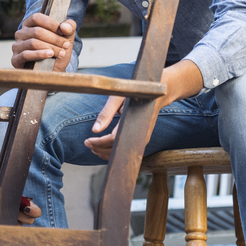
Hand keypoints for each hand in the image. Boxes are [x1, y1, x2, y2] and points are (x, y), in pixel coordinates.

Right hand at [11, 13, 75, 70]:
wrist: (53, 70)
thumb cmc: (56, 50)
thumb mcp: (66, 37)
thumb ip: (69, 28)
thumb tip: (65, 27)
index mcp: (29, 24)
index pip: (36, 18)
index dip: (50, 23)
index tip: (63, 31)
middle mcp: (20, 33)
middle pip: (37, 31)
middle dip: (54, 38)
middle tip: (66, 45)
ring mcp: (17, 46)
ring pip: (33, 43)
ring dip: (50, 47)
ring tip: (61, 52)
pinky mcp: (16, 59)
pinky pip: (26, 54)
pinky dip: (40, 54)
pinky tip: (50, 55)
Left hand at [82, 60, 205, 160]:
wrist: (158, 93)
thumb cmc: (136, 93)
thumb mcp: (118, 98)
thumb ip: (106, 113)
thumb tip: (95, 130)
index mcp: (132, 122)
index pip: (112, 139)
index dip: (98, 142)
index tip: (87, 140)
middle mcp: (139, 134)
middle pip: (116, 150)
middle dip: (99, 149)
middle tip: (87, 143)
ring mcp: (142, 139)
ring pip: (122, 153)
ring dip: (106, 153)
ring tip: (92, 146)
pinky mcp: (142, 140)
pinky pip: (126, 149)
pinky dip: (114, 151)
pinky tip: (103, 147)